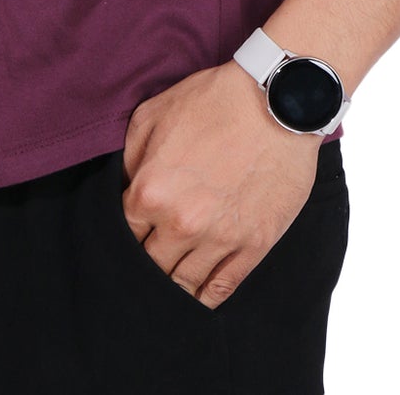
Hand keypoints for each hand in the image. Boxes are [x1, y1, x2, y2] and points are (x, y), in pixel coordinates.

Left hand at [119, 59, 319, 308]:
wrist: (276, 102)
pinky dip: (206, 297)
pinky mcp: (254, 245)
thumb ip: (129, 158)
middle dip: (145, 263)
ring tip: (168, 283)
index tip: (131, 233)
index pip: (123, 233)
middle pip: (150, 265)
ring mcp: (219, 238)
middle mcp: (181, 222)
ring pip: (183, 283)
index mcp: (150, 191)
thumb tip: (123, 189)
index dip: (125, 234)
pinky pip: (222, 287)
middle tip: (147, 260)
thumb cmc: (214, 101)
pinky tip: (197, 297)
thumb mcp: (152, 114)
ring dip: (172, 285)